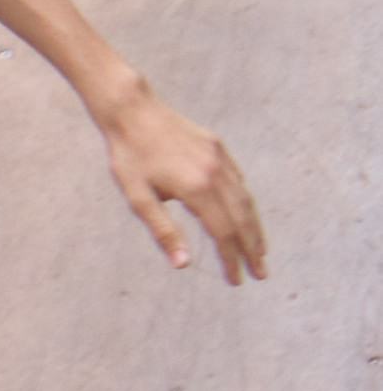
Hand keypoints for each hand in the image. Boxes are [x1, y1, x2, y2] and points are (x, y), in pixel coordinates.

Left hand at [100, 83, 268, 283]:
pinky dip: (246, 203)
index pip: (223, 234)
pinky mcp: (217, 147)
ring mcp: (219, 158)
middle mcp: (215, 174)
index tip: (235, 280)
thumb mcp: (138, 198)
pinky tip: (245, 216)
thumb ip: (163, 231)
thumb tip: (183, 264)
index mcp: (196, 189)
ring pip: (245, 200)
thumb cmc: (129, 157)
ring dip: (254, 229)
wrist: (131, 110)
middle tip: (260, 275)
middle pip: (242, 220)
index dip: (230, 259)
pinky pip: (239, 181)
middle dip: (252, 250)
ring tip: (259, 252)